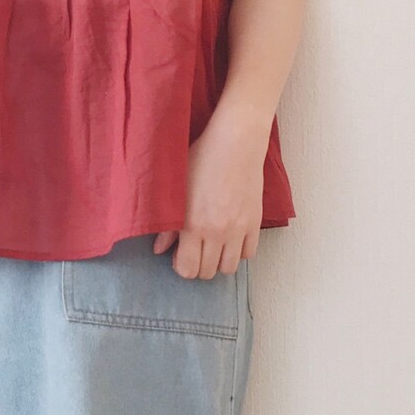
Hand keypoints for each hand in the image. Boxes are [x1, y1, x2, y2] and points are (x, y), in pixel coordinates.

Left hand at [152, 108, 267, 278]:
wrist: (235, 142)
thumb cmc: (201, 160)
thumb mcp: (176, 189)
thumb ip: (167, 224)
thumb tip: (159, 249)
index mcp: (192, 225)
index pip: (188, 269)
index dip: (181, 267)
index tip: (179, 255)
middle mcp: (216, 232)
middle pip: (207, 272)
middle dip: (199, 266)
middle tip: (195, 251)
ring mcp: (238, 228)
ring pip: (229, 267)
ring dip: (219, 262)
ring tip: (214, 248)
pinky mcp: (255, 222)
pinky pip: (249, 253)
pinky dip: (239, 252)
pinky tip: (231, 239)